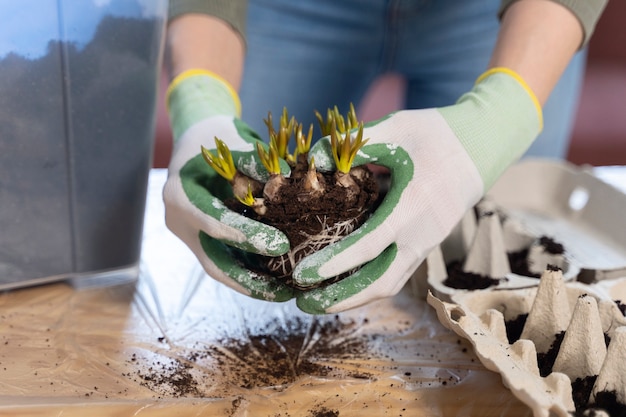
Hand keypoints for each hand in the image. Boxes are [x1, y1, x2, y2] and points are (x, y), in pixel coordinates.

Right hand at [163, 70, 294, 300]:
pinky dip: (251, 271)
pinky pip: (227, 260)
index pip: (213, 222)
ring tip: (287, 293)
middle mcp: (179, 221)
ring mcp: (190, 235)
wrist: (197, 140)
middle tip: (285, 292)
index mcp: (179, 195)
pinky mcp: (203, 241)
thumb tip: (284, 177)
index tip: (280, 245)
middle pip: (213, 261)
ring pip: (220, 267)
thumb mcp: (233, 143)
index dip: (245, 236)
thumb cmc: (217, 138)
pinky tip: (279, 279)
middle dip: (249, 280)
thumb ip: (253, 163)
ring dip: (252, 284)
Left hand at [293, 68, 542, 312]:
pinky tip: (344, 283)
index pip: (369, 245)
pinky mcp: (425, 244)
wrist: (480, 147)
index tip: (304, 274)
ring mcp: (426, 243)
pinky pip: (396, 273)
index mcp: (413, 208)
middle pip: (381, 283)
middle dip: (341, 298)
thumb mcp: (396, 128)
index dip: (334, 263)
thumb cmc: (437, 134)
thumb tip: (315, 160)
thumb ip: (355, 144)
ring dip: (355, 297)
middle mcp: (422, 235)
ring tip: (319, 302)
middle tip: (305, 302)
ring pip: (390, 284)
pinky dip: (369, 284)